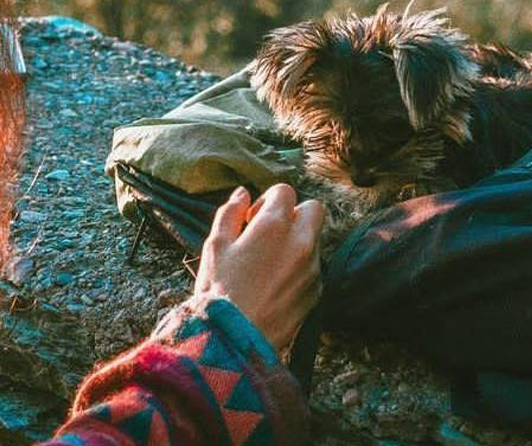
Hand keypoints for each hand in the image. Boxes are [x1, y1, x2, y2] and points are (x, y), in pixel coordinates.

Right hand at [193, 183, 324, 353]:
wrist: (236, 340)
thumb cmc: (219, 291)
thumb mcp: (215, 246)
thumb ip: (229, 212)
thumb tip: (242, 193)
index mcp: (275, 225)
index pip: (285, 191)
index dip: (266, 200)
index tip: (251, 219)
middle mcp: (301, 242)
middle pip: (314, 209)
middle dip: (295, 213)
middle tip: (269, 233)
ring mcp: (313, 268)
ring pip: (314, 239)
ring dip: (296, 242)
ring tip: (267, 264)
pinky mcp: (317, 292)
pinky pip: (314, 268)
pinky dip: (299, 268)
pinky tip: (274, 284)